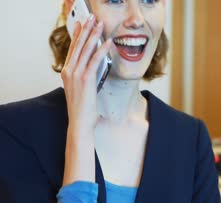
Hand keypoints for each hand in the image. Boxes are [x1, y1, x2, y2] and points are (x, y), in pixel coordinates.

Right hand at [61, 14, 112, 136]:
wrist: (80, 122)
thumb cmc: (83, 108)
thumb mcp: (82, 88)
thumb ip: (86, 76)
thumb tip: (96, 65)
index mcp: (67, 72)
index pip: (73, 49)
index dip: (78, 34)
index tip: (82, 23)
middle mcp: (69, 71)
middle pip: (78, 45)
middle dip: (86, 29)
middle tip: (92, 18)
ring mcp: (76, 75)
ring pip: (85, 50)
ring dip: (94, 35)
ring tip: (100, 24)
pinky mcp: (85, 80)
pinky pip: (95, 61)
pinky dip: (101, 50)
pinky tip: (107, 42)